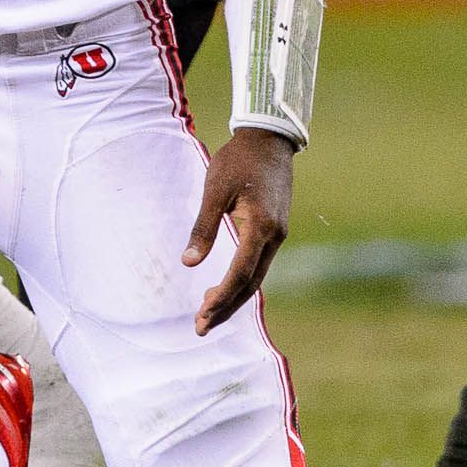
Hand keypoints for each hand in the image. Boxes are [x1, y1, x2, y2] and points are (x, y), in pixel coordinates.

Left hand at [182, 127, 294, 333]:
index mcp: (260, 227)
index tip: (201, 315)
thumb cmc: (238, 160)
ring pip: (256, 277)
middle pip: (250, 284)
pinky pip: (259, 264)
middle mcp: (274, 236)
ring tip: (208, 313)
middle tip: (201, 327)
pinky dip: (242, 281)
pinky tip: (226, 288)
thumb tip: (189, 262)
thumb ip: (203, 228)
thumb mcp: (215, 190)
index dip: (220, 298)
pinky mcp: (275, 230)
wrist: (269, 139)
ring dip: (233, 297)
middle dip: (225, 307)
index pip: (239, 274)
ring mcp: (278, 234)